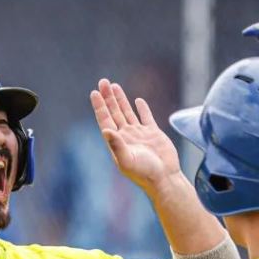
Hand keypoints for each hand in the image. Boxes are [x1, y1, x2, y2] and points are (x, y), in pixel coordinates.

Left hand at [90, 79, 181, 193]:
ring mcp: (140, 134)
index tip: (94, 92)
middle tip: (103, 81)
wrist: (164, 177)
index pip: (105, 119)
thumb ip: (116, 145)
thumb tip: (105, 130)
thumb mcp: (127, 160)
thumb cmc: (144, 173)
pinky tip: (137, 100)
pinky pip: (146, 117)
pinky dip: (142, 109)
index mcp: (117, 141)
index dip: (99, 106)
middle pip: (114, 112)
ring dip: (121, 99)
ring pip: (127, 112)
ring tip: (114, 85)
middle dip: (108, 97)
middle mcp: (126, 136)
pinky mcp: (153, 133)